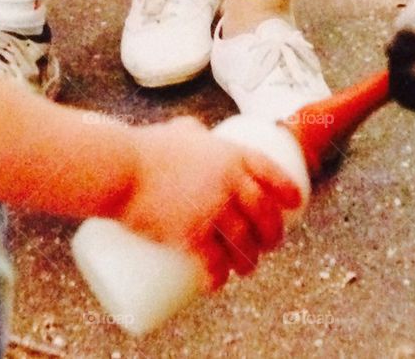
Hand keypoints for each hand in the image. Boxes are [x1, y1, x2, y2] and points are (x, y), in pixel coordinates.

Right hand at [118, 117, 301, 289]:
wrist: (119, 168)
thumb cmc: (144, 147)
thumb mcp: (178, 131)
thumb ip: (191, 131)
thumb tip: (194, 133)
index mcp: (230, 155)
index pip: (272, 173)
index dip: (287, 189)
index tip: (295, 203)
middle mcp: (229, 182)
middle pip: (263, 213)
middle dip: (273, 233)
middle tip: (271, 244)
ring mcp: (211, 210)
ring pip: (244, 242)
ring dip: (250, 260)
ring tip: (247, 269)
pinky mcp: (190, 235)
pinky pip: (213, 262)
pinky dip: (217, 277)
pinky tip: (217, 284)